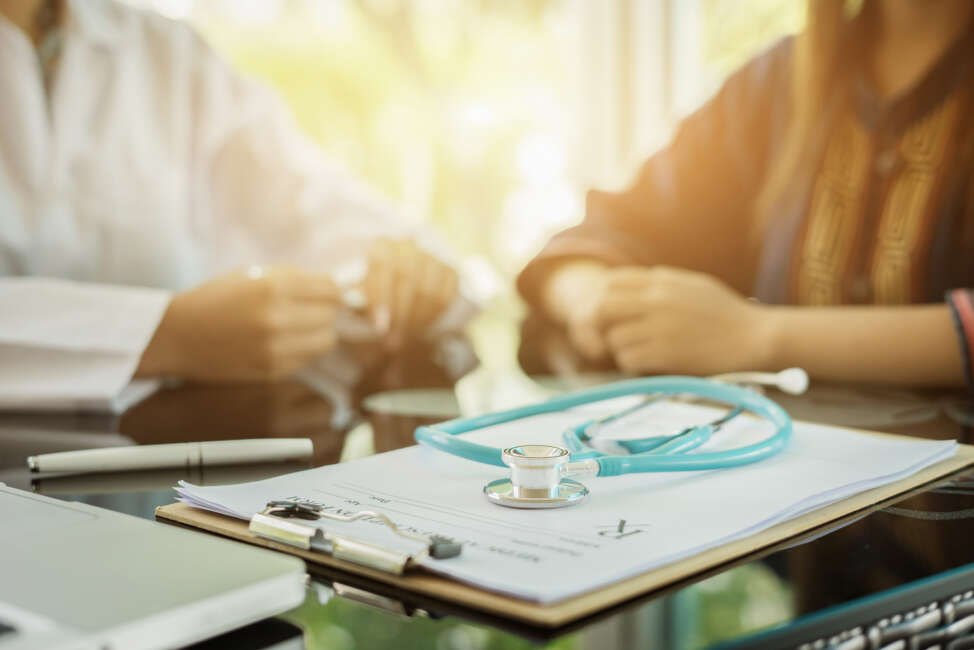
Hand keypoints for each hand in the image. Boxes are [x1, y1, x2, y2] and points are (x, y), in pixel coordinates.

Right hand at [138, 266, 339, 381]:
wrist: (178, 335)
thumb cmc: (217, 299)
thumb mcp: (253, 275)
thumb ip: (295, 280)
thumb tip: (336, 288)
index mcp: (272, 286)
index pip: (330, 289)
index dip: (331, 290)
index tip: (325, 293)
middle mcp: (276, 317)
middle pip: (331, 315)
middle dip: (324, 311)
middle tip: (307, 310)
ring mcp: (275, 347)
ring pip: (326, 340)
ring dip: (317, 333)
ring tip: (298, 328)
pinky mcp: (272, 370)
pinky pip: (308, 359)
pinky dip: (302, 351)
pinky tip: (283, 343)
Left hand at [363, 238, 458, 347]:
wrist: (399, 287)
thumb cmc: (374, 292)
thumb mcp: (359, 294)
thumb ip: (354, 299)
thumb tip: (351, 302)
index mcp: (382, 246)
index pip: (383, 266)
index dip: (382, 298)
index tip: (379, 327)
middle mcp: (409, 248)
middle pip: (408, 280)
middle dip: (399, 316)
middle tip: (391, 342)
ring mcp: (432, 258)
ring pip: (428, 291)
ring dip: (416, 320)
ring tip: (404, 339)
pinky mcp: (449, 271)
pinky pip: (446, 296)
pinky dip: (433, 317)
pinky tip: (420, 329)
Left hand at [596, 266, 774, 375]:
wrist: (755, 337)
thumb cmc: (726, 313)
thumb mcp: (692, 285)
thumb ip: (660, 283)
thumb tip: (629, 287)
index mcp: (663, 281)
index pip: (612, 281)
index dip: (604, 298)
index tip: (611, 313)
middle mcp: (656, 301)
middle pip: (602, 308)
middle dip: (600, 324)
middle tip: (611, 335)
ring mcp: (659, 328)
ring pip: (614, 338)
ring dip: (620, 348)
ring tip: (640, 350)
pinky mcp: (665, 355)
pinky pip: (628, 359)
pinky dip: (633, 364)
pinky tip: (649, 363)